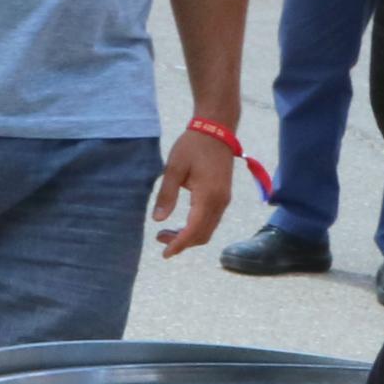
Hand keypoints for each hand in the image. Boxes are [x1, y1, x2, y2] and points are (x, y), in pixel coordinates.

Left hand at [156, 125, 236, 255]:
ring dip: (189, 236)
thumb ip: (166, 195)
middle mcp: (220, 202)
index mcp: (208, 196)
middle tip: (159, 239)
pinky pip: (212, 220)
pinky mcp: (224, 196)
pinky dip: (197, 227)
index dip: (179, 244)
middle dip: (182, 242)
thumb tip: (157, 220)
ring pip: (208, 229)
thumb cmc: (192, 146)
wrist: (216, 130)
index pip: (194, 229)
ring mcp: (225, 200)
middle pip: (203, 234)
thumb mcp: (173, 168)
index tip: (165, 254)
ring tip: (165, 233)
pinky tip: (181, 224)